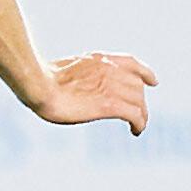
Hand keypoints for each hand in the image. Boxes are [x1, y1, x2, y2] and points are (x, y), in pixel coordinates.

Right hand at [30, 52, 156, 134]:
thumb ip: (75, 75)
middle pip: (138, 86)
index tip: (153, 82)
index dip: (145, 73)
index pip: (132, 63)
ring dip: (141, 115)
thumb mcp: (61, 70)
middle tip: (136, 115)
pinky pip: (135, 115)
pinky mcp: (110, 104)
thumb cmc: (38, 79)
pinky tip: (135, 131)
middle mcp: (110, 70)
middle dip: (139, 101)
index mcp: (98, 59)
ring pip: (139, 101)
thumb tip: (66, 84)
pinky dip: (139, 123)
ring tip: (137, 126)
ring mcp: (112, 86)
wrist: (37, 84)